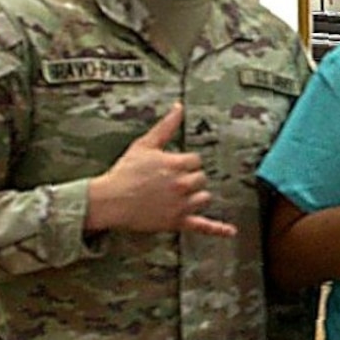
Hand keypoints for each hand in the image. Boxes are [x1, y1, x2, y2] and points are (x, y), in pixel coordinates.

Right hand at [85, 103, 236, 236]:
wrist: (109, 200)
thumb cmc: (124, 172)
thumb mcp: (144, 144)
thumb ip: (165, 127)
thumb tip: (179, 108)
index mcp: (176, 164)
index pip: (196, 160)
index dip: (185, 163)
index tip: (172, 166)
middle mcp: (182, 184)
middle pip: (201, 178)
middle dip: (190, 178)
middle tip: (171, 181)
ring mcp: (181, 205)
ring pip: (204, 198)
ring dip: (196, 196)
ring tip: (179, 196)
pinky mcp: (178, 222)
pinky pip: (203, 226)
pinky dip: (218, 229)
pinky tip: (231, 232)